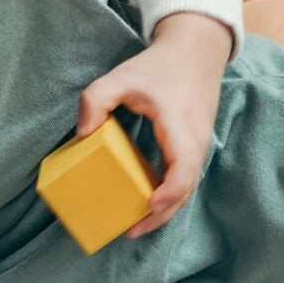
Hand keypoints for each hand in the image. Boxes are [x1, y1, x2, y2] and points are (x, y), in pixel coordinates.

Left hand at [75, 10, 230, 236]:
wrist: (197, 51)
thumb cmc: (160, 65)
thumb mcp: (122, 75)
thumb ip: (96, 99)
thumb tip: (83, 134)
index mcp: (182, 127)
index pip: (183, 170)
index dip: (167, 195)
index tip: (147, 207)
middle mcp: (197, 142)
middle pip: (185, 190)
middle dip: (160, 215)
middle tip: (130, 231)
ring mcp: (199, 147)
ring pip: (186, 188)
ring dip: (164, 209)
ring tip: (136, 225)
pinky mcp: (195, 147)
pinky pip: (184, 178)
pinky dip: (168, 195)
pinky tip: (147, 202)